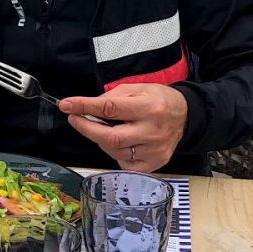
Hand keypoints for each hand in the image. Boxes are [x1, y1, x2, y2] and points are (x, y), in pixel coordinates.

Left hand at [58, 83, 187, 171]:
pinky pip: (123, 163)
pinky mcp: (153, 163)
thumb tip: (87, 108)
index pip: (110, 108)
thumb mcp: (137, 88)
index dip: (84, 107)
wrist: (185, 116)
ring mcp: (154, 151)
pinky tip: (120, 142)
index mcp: (149, 108)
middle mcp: (152, 131)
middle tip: (75, 119)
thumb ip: (111, 97)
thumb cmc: (158, 100)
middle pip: (110, 138)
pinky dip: (115, 153)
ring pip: (114, 151)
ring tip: (105, 128)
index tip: (67, 105)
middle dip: (86, 128)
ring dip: (101, 140)